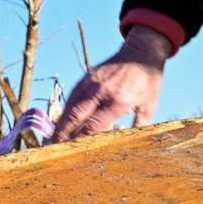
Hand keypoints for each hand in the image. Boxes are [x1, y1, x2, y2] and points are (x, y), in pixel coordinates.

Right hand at [53, 28, 169, 139]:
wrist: (142, 52)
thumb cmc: (148, 81)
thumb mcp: (149, 105)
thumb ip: (140, 125)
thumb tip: (134, 144)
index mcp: (117, 102)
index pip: (93, 126)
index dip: (80, 140)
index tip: (72, 151)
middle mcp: (101, 92)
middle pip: (75, 116)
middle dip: (62, 133)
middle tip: (53, 147)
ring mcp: (91, 83)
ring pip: (70, 105)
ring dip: (60, 122)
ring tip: (53, 137)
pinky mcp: (87, 76)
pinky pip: (73, 94)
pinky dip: (66, 108)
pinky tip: (62, 119)